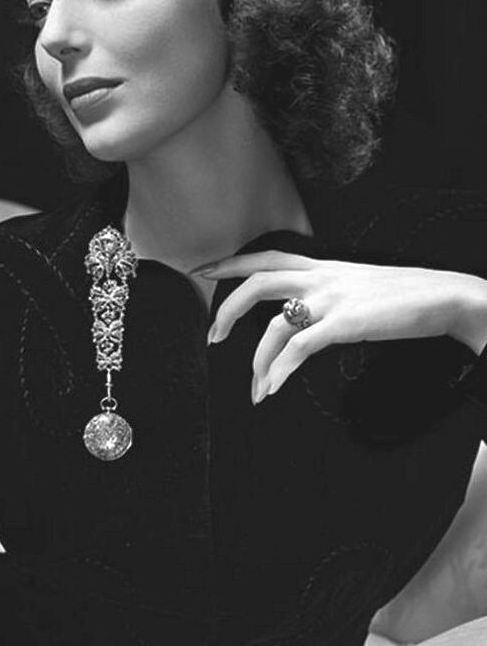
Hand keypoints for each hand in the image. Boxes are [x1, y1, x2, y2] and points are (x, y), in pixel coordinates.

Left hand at [192, 251, 486, 403]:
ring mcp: (331, 299)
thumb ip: (327, 294)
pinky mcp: (344, 323)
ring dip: (257, 360)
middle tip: (212, 337)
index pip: (266, 257)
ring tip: (256, 388)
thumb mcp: (357, 286)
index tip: (202, 270)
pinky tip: (275, 387)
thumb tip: (303, 316)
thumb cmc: (404, 296)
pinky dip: (280, 369)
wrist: (443, 296)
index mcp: (323, 266)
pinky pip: (298, 347)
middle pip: (257, 283)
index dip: (230, 262)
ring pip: (273, 324)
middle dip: (226, 309)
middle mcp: (321, 277)